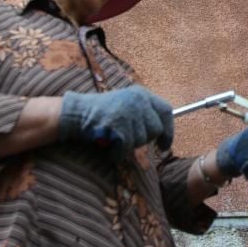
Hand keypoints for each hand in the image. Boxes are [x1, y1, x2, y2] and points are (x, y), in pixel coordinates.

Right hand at [59, 85, 173, 159]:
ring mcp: (129, 112)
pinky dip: (118, 152)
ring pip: (142, 140)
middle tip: (128, 139)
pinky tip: (109, 146)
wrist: (78, 113)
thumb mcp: (127, 104)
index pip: (166, 110)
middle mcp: (138, 100)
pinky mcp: (119, 124)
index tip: (165, 144)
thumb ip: (145, 113)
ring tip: (115, 137)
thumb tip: (164, 133)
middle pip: (156, 129)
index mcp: (142, 94)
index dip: (169, 130)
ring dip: (128, 145)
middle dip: (144, 139)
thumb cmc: (103, 113)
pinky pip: (127, 147)